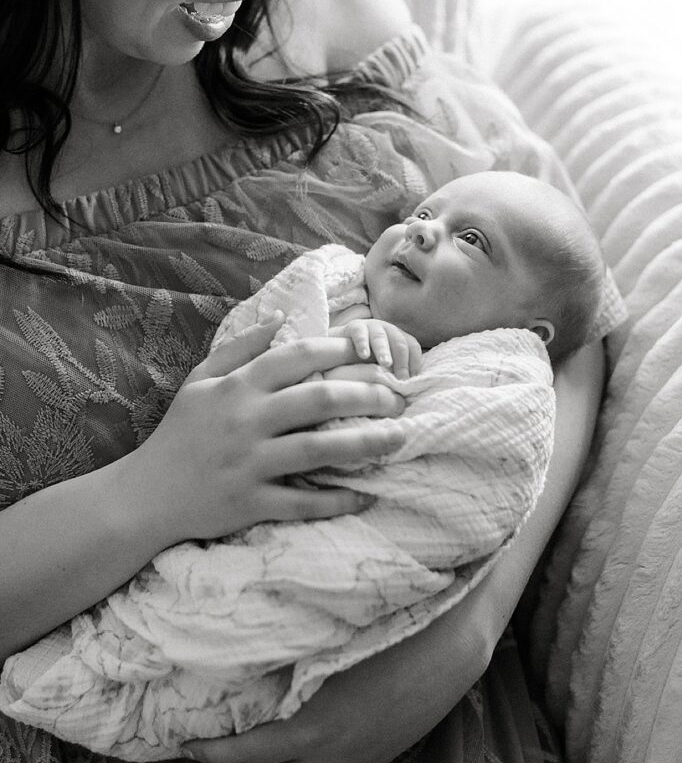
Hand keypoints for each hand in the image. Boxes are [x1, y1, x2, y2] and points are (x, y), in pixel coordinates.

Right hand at [122, 316, 405, 548]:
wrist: (144, 495)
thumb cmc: (179, 432)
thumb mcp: (200, 379)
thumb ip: (241, 346)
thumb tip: (280, 315)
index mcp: (237, 386)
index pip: (297, 356)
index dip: (340, 349)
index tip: (372, 348)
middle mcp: (246, 420)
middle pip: (320, 400)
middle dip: (368, 395)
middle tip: (400, 397)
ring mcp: (249, 463)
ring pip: (319, 449)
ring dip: (366, 443)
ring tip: (399, 438)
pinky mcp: (251, 503)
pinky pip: (303, 502)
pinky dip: (336, 501)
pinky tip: (365, 496)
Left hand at [179, 600, 486, 762]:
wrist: (457, 638)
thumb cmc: (395, 628)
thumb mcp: (336, 639)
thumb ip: (294, 651)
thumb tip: (250, 646)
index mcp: (320, 729)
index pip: (254, 754)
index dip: (215, 755)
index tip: (186, 747)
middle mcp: (339, 753)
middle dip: (243, 759)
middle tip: (206, 743)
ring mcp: (366, 756)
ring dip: (278, 756)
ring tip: (250, 736)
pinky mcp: (385, 751)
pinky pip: (339, 759)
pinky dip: (312, 752)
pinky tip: (304, 726)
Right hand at [329, 319, 421, 379]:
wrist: (340, 345)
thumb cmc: (367, 361)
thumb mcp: (384, 366)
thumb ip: (395, 375)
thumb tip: (406, 397)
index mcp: (399, 338)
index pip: (412, 347)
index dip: (414, 364)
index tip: (411, 382)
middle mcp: (388, 330)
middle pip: (400, 343)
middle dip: (402, 362)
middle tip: (401, 379)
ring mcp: (371, 327)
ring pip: (381, 338)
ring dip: (384, 351)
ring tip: (386, 364)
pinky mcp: (355, 327)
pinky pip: (360, 334)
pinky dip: (362, 344)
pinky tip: (363, 356)